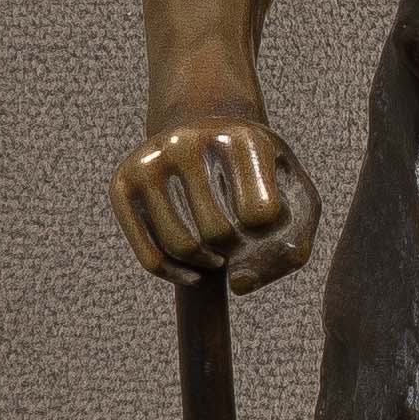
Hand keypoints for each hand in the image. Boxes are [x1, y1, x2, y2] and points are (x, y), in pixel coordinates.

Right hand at [110, 118, 320, 294]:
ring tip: (220, 258)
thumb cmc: (261, 177)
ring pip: (181, 246)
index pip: (261, 213)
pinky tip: (196, 272)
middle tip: (240, 243)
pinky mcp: (122, 184)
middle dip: (237, 249)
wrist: (207, 135)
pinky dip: (177, 275)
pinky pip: (150, 257)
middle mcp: (190, 141)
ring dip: (207, 265)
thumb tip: (239, 284)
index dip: (270, 233)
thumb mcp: (296, 199)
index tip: (266, 223)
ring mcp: (151, 161)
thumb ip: (293, 248)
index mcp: (242, 137)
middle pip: (218, 232)